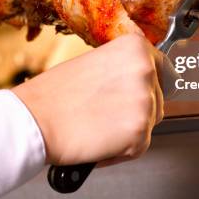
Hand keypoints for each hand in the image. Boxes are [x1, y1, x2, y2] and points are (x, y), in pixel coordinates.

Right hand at [12, 34, 165, 166]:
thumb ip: (124, 69)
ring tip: (99, 124)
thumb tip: (143, 82)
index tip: (139, 93)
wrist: (34, 119)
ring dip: (130, 129)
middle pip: (159, 98)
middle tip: (107, 112)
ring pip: (151, 122)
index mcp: (136, 47)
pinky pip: (140, 147)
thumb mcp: (97, 63)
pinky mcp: (140, 132)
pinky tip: (99, 140)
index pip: (164, 68)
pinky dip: (122, 151)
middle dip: (137, 109)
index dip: (149, 84)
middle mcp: (145, 70)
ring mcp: (145, 101)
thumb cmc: (56, 93)